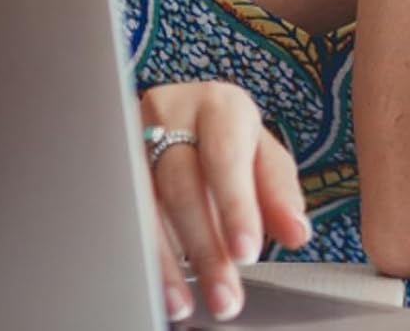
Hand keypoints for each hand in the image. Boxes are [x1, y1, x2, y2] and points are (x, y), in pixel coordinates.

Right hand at [140, 80, 312, 321]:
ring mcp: (134, 137)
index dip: (235, 205)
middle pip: (182, 183)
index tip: (246, 253)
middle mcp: (172, 113)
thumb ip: (280, 194)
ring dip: (166, 262)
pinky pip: (122, 212)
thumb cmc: (229, 140)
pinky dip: (141, 254)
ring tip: (186, 303)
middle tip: (225, 296)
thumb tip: (297, 233)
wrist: (185, 117)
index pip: (225, 155)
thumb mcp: (262, 158)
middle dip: (203, 246)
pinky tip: (154, 284)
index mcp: (219, 106)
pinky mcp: (112, 164)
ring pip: (144, 202)